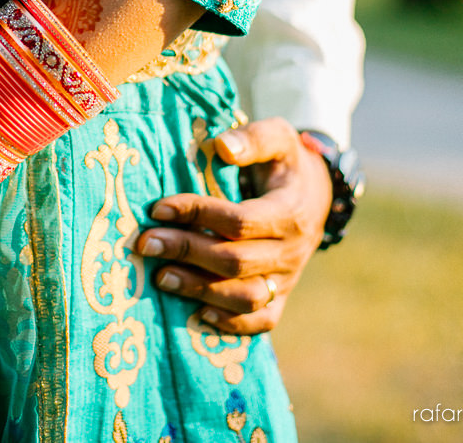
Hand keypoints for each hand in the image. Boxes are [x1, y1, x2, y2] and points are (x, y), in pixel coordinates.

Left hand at [134, 118, 332, 334]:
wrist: (316, 194)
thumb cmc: (286, 163)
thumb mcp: (279, 138)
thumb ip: (253, 139)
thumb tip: (221, 147)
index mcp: (290, 213)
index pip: (239, 221)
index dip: (197, 214)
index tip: (158, 209)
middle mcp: (292, 252)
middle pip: (236, 262)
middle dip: (186, 252)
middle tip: (145, 244)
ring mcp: (288, 279)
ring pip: (246, 298)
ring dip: (200, 289)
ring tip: (161, 277)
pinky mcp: (282, 297)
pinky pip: (261, 321)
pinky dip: (231, 324)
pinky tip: (197, 313)